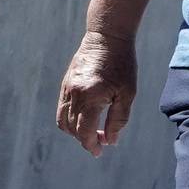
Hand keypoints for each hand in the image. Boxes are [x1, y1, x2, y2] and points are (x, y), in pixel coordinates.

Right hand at [56, 29, 137, 157]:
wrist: (107, 37)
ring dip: (75, 131)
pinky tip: (85, 118)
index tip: (100, 152)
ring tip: (92, 132)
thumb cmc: (122, 65)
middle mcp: (74, 94)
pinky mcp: (65, 84)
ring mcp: (66, 89)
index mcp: (90, 97)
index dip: (92, 145)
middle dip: (85, 139)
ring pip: (63, 120)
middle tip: (101, 142)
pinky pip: (61, 108)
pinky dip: (69, 119)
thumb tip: (110, 141)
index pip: (85, 131)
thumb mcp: (127, 93)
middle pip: (73, 129)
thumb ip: (118, 119)